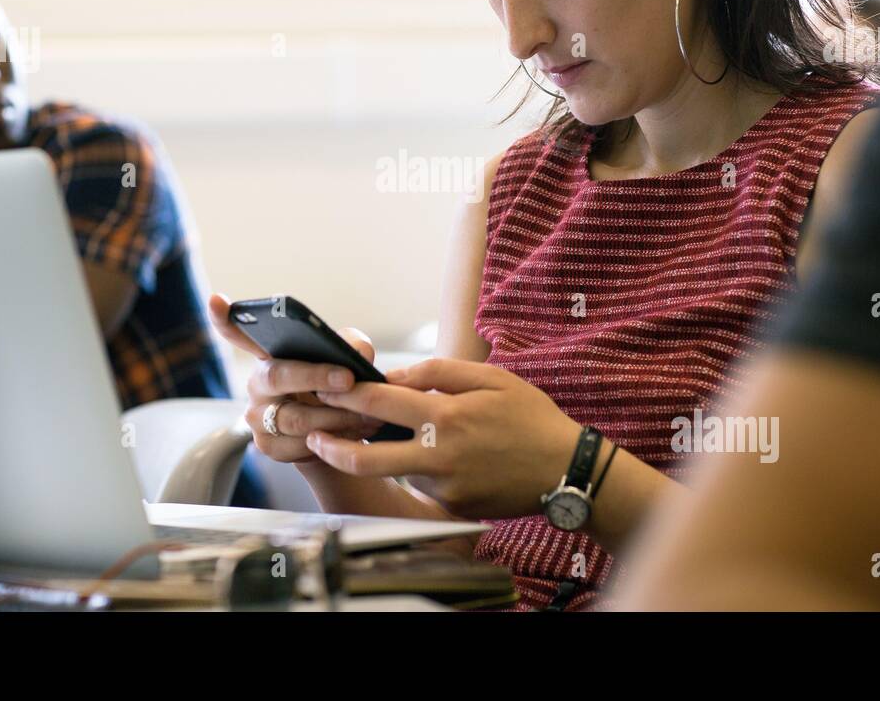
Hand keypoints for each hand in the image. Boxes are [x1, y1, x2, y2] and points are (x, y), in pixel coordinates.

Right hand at [208, 293, 383, 462]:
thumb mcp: (347, 358)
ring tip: (368, 413)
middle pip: (278, 376)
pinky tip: (356, 432)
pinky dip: (333, 439)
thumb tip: (358, 354)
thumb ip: (353, 347)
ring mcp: (257, 416)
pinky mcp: (268, 446)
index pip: (238, 333)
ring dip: (336, 416)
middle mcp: (257, 383)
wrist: (337, 431)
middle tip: (349, 379)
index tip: (217, 300)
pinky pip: (301, 445)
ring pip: (295, 418)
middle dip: (316, 377)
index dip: (223, 319)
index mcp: (269, 353)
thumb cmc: (337, 384)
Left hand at [307, 358, 582, 519]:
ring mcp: (443, 487)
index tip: (325, 388)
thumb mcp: (490, 377)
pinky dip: (420, 468)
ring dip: (386, 454)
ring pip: (397, 469)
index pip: (378, 404)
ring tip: (381, 434)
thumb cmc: (528, 417)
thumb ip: (439, 372)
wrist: (565, 471)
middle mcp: (438, 456)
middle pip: (366, 459)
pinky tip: (439, 455)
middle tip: (313, 436)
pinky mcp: (452, 508)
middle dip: (331, 447)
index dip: (345, 394)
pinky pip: (422, 485)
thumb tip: (395, 375)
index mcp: (445, 417)